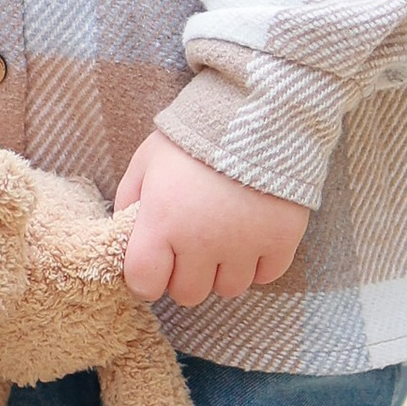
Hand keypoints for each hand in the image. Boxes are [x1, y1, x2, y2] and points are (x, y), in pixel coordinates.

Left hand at [112, 133, 308, 309]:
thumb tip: (125, 237)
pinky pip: (266, 277)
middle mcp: (202, 242)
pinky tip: (252, 236)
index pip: (144, 284)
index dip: (146, 278)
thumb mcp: (146, 161)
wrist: (256, 111)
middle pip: (188, 293)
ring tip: (224, 236)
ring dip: (223, 270)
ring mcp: (244, 245)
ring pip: (228, 289)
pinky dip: (258, 264)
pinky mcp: (281, 241)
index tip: (154, 263)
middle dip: (185, 274)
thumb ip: (129, 201)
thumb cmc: (193, 139)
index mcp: (162, 222)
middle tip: (191, 246)